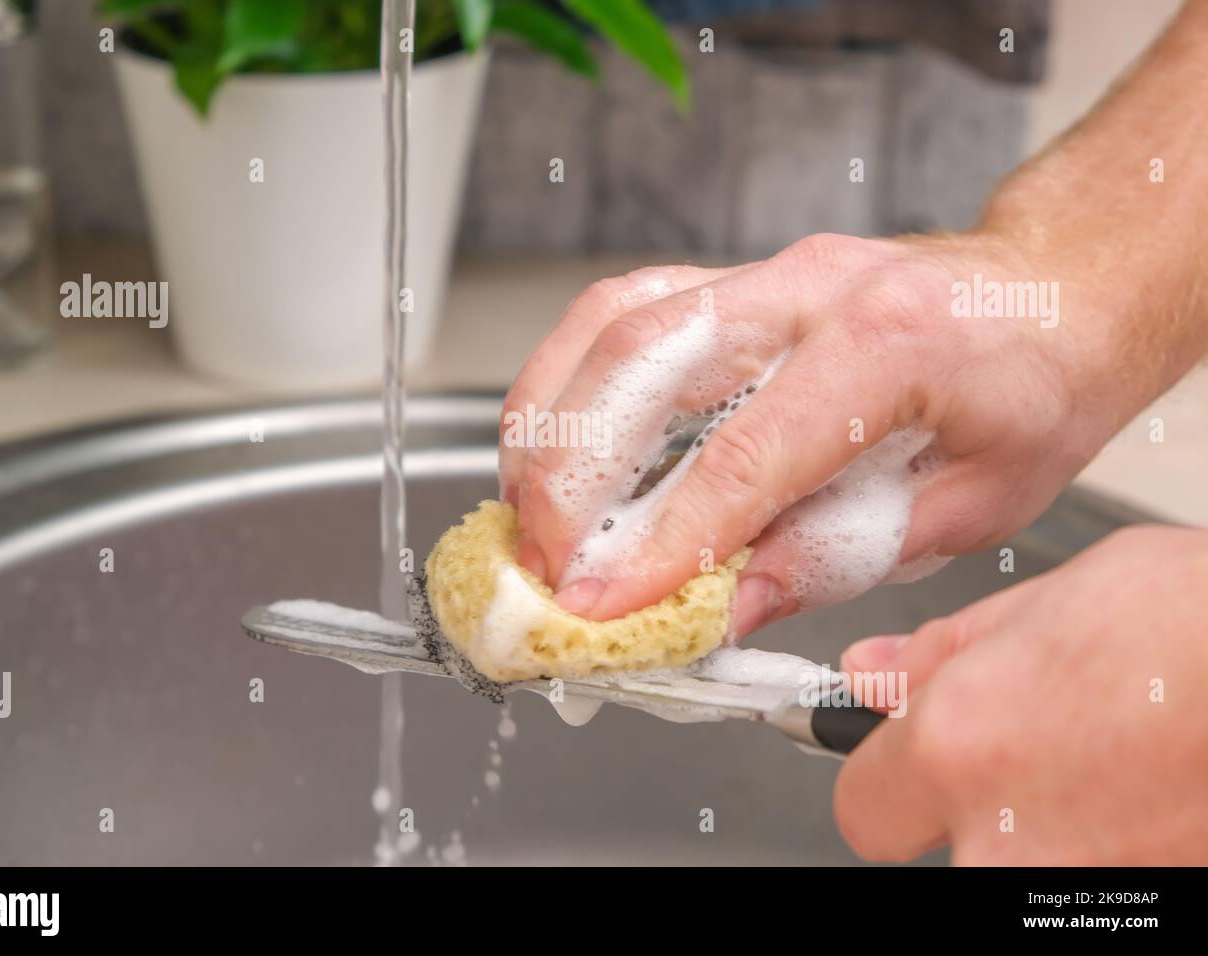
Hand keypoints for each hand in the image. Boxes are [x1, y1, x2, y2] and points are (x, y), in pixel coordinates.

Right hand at [501, 231, 1130, 630]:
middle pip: (643, 364)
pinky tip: (556, 441)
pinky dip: (569, 378)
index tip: (602, 605)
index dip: (660, 543)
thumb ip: (835, 557)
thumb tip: (722, 609)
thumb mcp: (965, 506)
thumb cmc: (1032, 390)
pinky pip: (623, 311)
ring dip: (548, 423)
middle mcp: (811, 289)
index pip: (742, 455)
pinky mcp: (733, 280)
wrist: (1055, 292)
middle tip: (544, 568)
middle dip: (569, 479)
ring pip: (613, 324)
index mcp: (889, 344)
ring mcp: (765, 273)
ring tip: (528, 513)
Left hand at [834, 524, 1207, 864]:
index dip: (885, 775)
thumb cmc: (1196, 622)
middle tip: (1028, 758)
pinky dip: (1106, 851)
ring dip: (1040, 833)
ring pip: (1012, 873)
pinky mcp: (1152, 905)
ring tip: (1104, 766)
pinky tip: (1141, 790)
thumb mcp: (1043, 604)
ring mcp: (1084, 893)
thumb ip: (938, 656)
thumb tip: (867, 673)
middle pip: (933, 857)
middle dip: (964, 812)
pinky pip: (1089, 884)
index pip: (860, 809)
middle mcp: (1008, 842)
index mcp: (959, 750)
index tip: (907, 757)